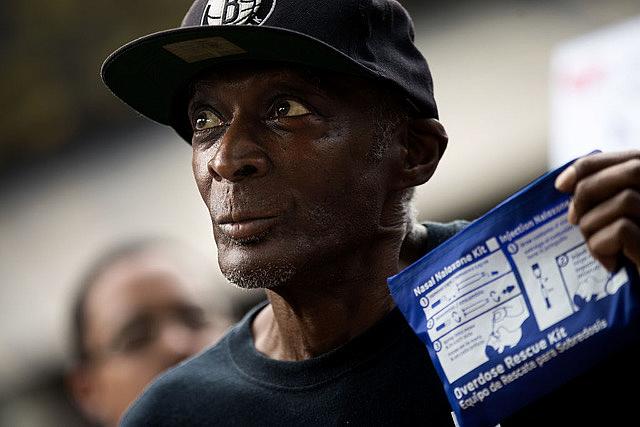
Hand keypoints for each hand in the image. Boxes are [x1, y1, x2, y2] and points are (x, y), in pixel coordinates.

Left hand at [555, 150, 639, 274]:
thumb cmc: (630, 258)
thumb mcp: (616, 221)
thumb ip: (604, 196)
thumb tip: (565, 184)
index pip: (632, 158)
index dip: (591, 166)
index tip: (561, 185)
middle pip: (632, 171)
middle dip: (590, 193)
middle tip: (574, 220)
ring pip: (625, 201)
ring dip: (594, 226)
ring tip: (599, 248)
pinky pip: (623, 230)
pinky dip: (602, 246)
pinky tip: (609, 263)